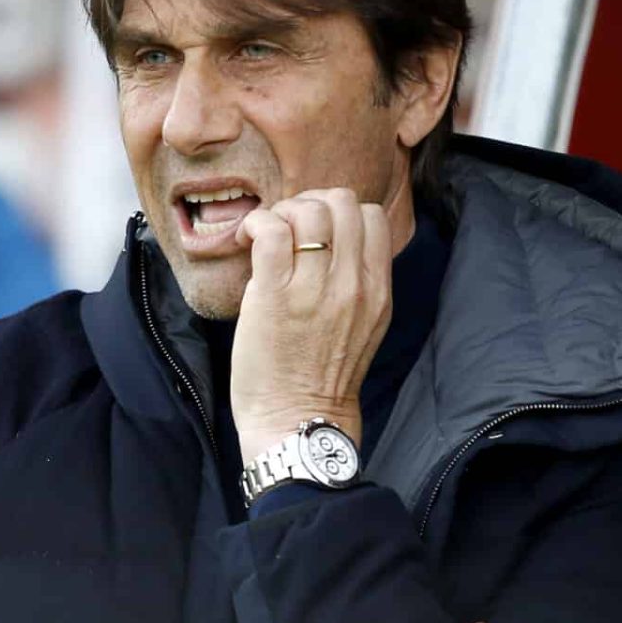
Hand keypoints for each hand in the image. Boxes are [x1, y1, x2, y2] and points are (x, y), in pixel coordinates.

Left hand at [231, 189, 393, 464]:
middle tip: (285, 229)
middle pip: (341, 202)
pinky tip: (246, 240)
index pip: (370, 215)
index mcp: (376, 289)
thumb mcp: (363, 325)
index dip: (337, 211)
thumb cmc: (321, 377)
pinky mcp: (275, 296)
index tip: (312, 231)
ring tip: (263, 238)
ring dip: (279, 213)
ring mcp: (315, 289)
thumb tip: (330, 242)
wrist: (298, 420)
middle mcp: (352, 284)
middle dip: (308, 204)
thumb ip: (357, 282)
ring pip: (307, 211)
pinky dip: (256, 223)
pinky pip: (271, 231)